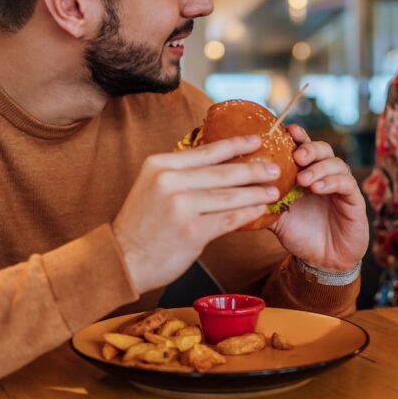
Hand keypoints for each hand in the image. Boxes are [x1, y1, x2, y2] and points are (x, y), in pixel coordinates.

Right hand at [112, 135, 276, 293]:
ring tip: (274, 190)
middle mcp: (169, 181)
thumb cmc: (142, 224)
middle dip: (254, 170)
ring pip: (229, 196)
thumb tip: (218, 162)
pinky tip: (261, 211)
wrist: (122, 259)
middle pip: (222, 172)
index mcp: (160, 165)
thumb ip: (180, 174)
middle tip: (275, 167)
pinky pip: (229, 219)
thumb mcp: (152, 186)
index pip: (206, 151)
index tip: (257, 140)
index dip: (235, 144)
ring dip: (256, 193)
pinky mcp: (192, 231)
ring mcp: (181, 206)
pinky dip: (248, 214)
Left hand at [268, 125, 368, 272]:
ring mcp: (341, 186)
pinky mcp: (354, 200)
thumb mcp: (277, 217)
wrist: (322, 261)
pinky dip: (332, 182)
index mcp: (306, 173)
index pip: (303, 147)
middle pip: (323, 149)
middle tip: (297, 156)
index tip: (287, 130)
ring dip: (319, 168)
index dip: (298, 136)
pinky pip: (346, 184)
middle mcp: (325, 175)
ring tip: (304, 179)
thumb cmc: (300, 235)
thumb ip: (262, 202)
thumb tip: (235, 192)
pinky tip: (319, 188)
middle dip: (310, 148)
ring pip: (336, 164)